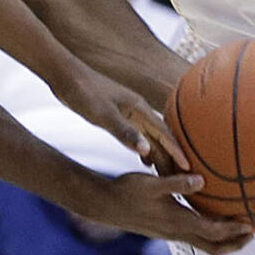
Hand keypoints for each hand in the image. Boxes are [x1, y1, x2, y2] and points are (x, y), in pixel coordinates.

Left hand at [51, 63, 190, 169]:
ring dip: (159, 155)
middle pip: (160, 137)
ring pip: (150, 137)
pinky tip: (144, 161)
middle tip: (181, 178)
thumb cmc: (84, 93)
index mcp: (138, 109)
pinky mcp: (118, 115)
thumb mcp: (104, 116)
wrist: (66, 76)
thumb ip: (125, 133)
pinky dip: (144, 149)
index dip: (176, 151)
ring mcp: (128, 112)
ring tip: (167, 174)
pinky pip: (138, 135)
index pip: (164, 133)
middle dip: (171, 157)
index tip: (188, 168)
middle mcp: (137, 110)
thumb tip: (146, 151)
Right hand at [94, 172, 253, 252]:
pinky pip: (195, 238)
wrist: (106, 205)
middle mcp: (177, 232)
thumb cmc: (127, 191)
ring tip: (239, 229)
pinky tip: (211, 219)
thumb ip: (177, 183)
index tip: (251, 226)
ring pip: (204, 245)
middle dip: (235, 243)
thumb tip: (202, 181)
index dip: (233, 231)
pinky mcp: (167, 231)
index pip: (212, 232)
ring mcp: (172, 234)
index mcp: (177, 222)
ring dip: (224, 240)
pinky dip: (209, 234)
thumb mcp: (152, 183)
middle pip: (213, 247)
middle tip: (253, 234)